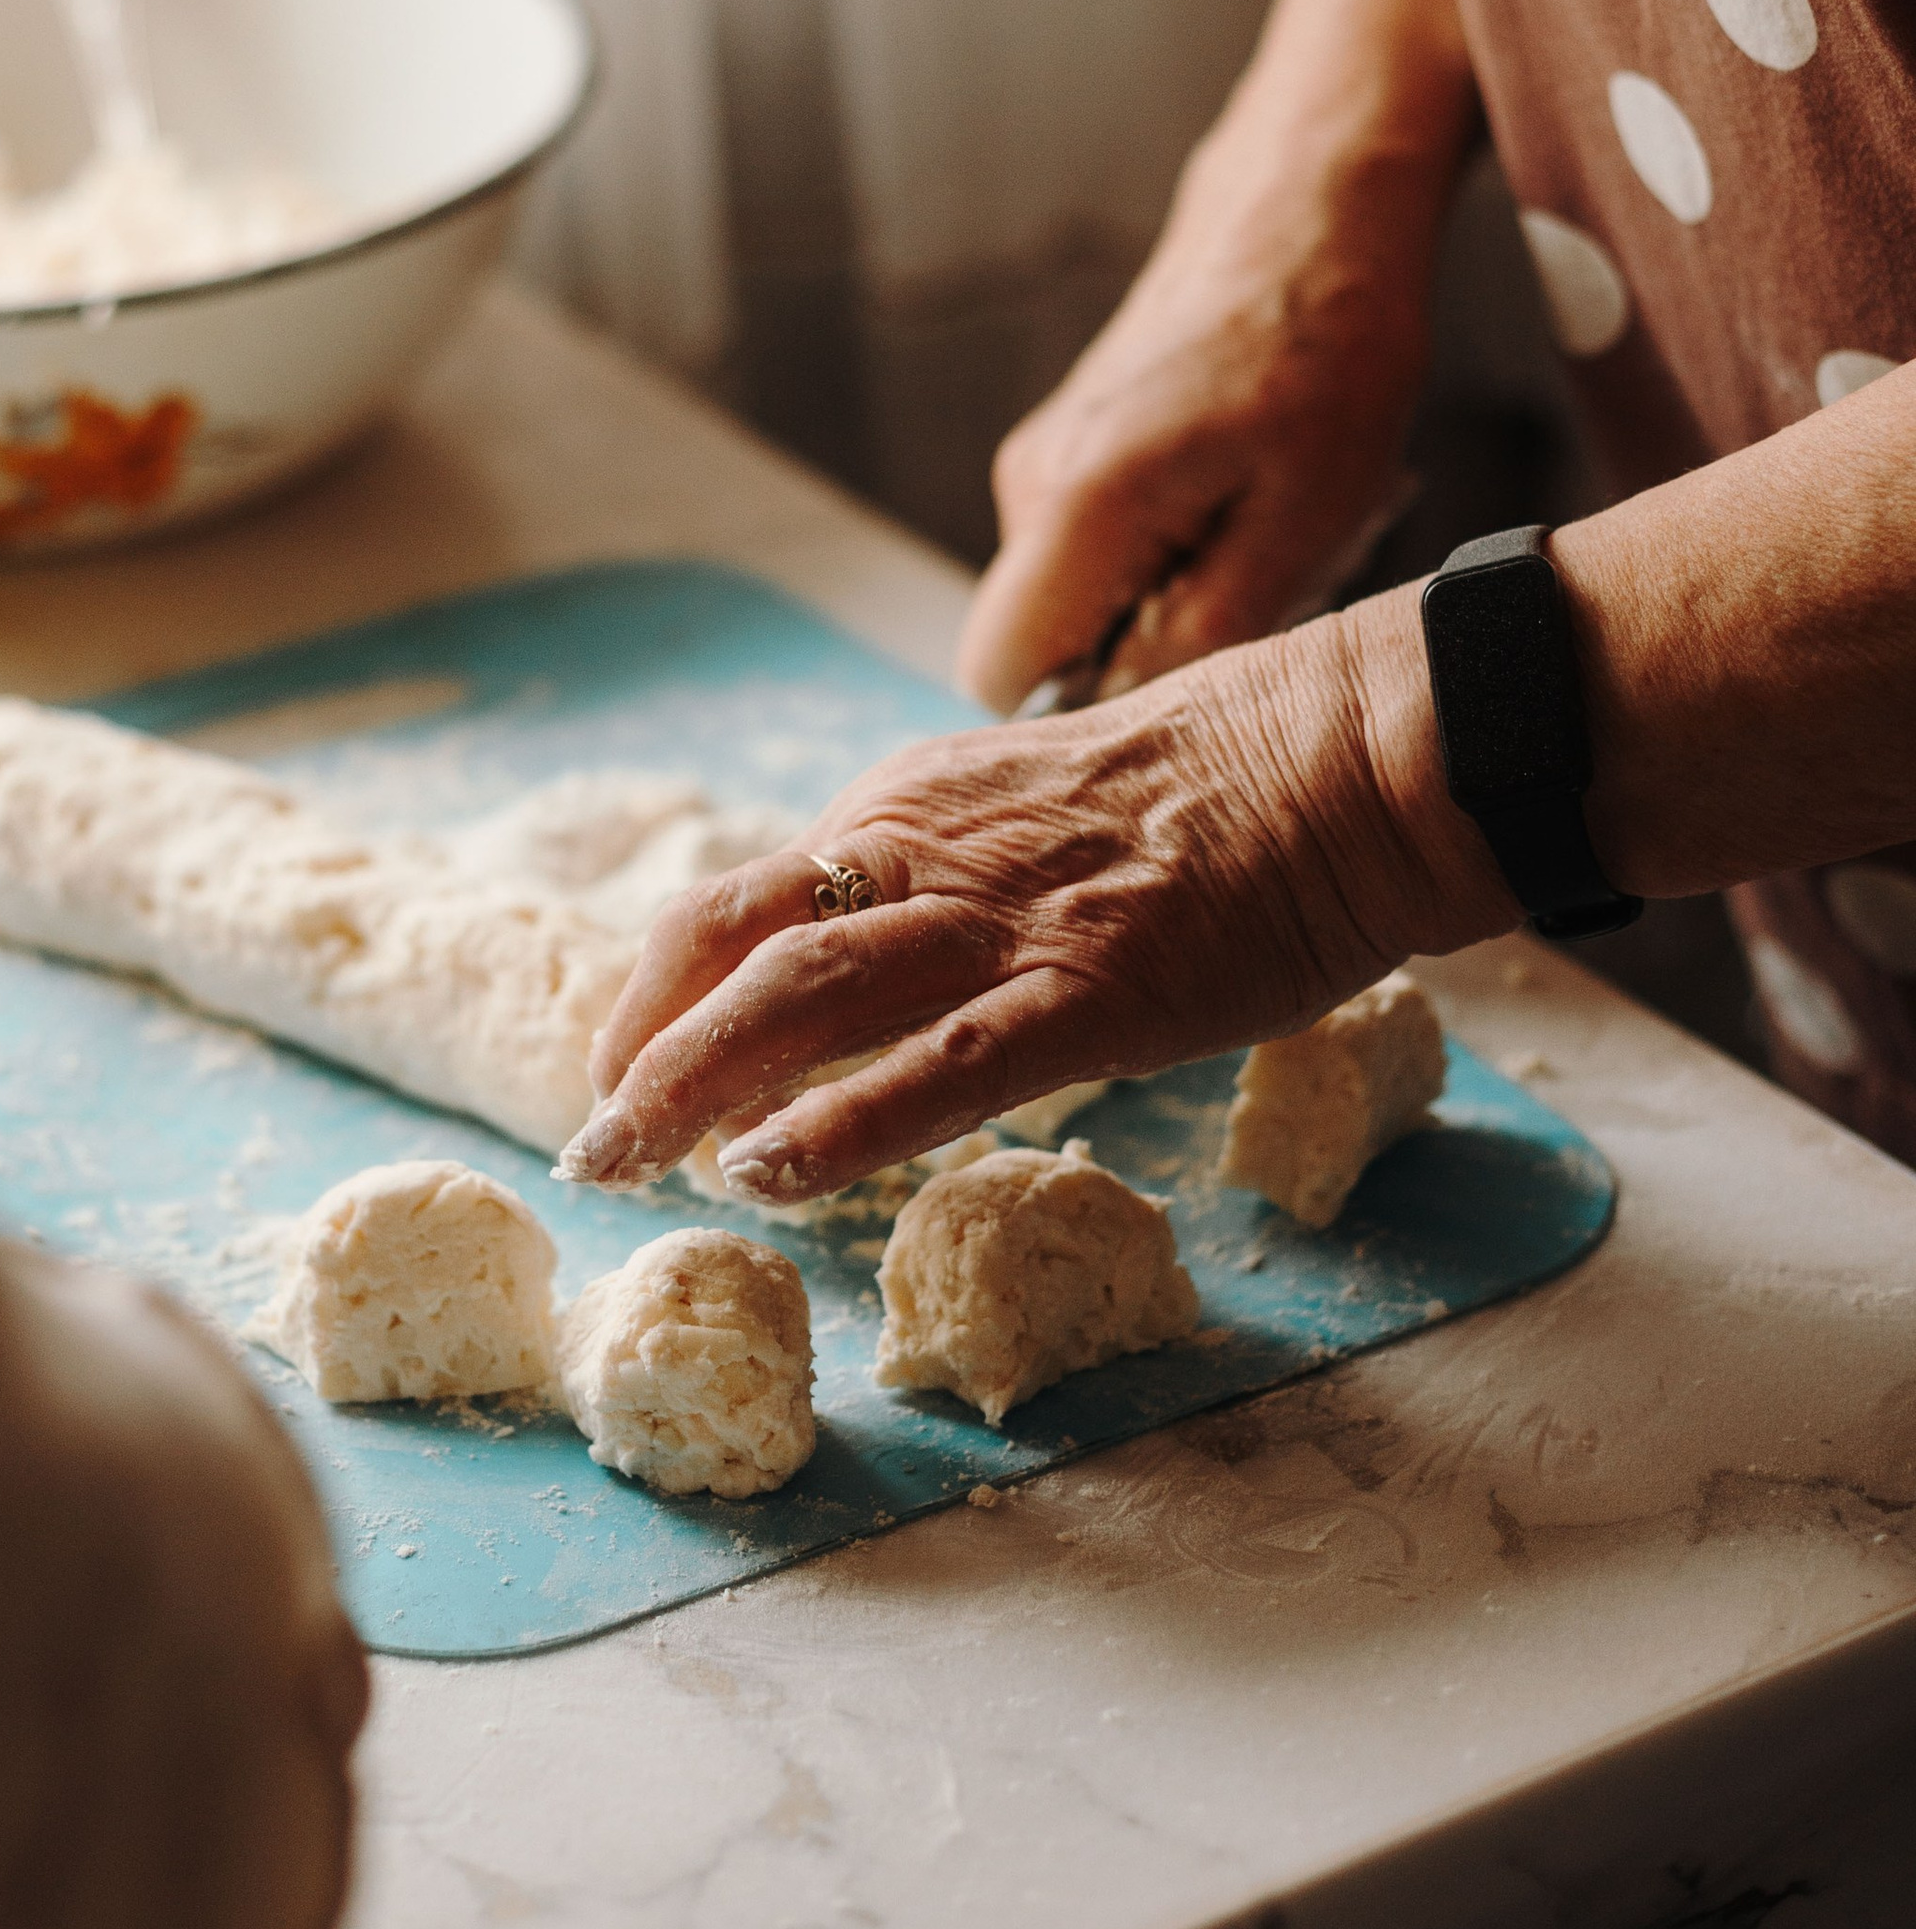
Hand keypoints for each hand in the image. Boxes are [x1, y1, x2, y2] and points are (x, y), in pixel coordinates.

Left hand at [560, 593, 1509, 1203]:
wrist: (1339, 758)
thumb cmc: (1208, 792)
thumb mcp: (1026, 807)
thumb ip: (940, 868)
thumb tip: (872, 941)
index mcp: (905, 808)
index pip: (741, 897)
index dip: (660, 989)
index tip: (625, 1064)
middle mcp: (924, 854)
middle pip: (731, 941)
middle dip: (639, 1047)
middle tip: (590, 1141)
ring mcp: (1004, 926)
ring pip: (800, 995)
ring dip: (692, 1085)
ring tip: (626, 1165)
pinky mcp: (1088, 993)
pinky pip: (937, 1067)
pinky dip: (838, 1121)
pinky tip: (767, 1171)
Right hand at [957, 155, 1439, 714]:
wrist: (1310, 215)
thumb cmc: (1324, 350)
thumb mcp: (1301, 523)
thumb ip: (1198, 636)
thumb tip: (1122, 709)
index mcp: (1075, 509)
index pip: (995, 676)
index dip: (1076, 709)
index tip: (1178, 675)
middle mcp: (1031, 485)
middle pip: (1048, 640)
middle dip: (1147, 647)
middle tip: (1263, 583)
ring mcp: (1045, 461)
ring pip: (1085, 593)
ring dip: (1178, 590)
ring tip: (1277, 524)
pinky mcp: (1074, 446)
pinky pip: (1104, 545)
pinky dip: (1179, 544)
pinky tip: (1256, 491)